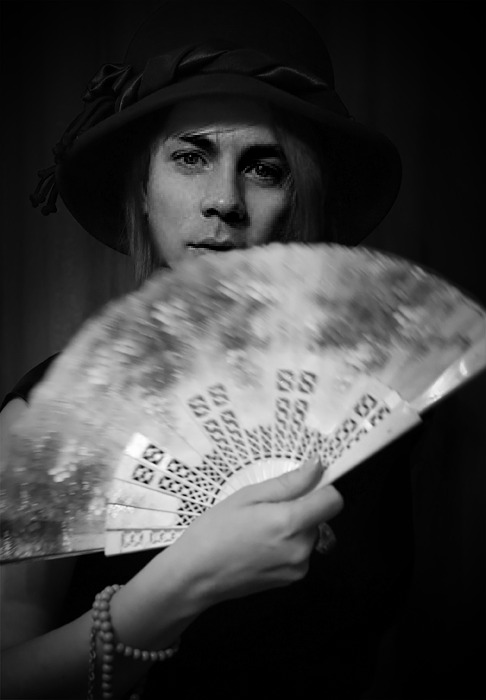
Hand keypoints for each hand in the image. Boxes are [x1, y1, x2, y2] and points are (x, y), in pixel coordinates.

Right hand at [160, 458, 342, 607]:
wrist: (196, 576)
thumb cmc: (214, 531)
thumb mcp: (247, 496)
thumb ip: (288, 483)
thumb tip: (317, 467)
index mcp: (290, 523)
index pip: (333, 500)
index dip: (321, 488)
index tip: (303, 484)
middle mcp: (301, 548)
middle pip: (320, 517)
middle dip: (300, 508)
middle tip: (265, 508)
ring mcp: (297, 568)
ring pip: (309, 534)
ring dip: (293, 527)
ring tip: (258, 528)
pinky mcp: (291, 580)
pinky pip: (299, 552)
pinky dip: (286, 544)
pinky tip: (259, 545)